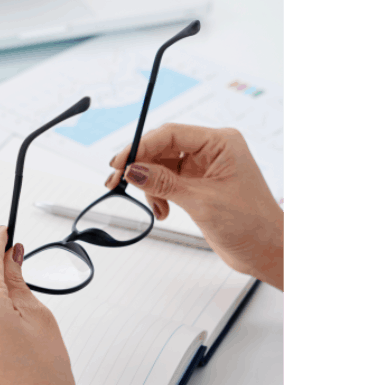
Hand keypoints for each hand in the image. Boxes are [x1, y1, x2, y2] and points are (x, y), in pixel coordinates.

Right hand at [107, 124, 283, 289]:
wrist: (266, 250)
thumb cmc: (251, 223)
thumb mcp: (201, 201)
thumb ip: (164, 184)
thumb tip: (133, 170)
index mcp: (220, 142)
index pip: (170, 134)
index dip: (140, 146)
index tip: (120, 163)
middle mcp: (212, 150)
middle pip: (162, 148)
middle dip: (140, 167)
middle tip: (117, 183)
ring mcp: (205, 168)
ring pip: (162, 167)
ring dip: (151, 187)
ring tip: (157, 208)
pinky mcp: (199, 185)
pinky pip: (168, 182)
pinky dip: (159, 196)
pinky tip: (163, 211)